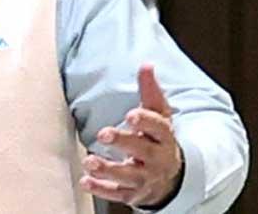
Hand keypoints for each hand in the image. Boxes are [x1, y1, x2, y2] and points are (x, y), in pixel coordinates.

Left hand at [80, 64, 184, 207]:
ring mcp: (145, 177)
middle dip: (123, 142)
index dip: (145, 121)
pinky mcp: (134, 192)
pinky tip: (86, 181)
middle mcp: (157, 158)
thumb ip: (150, 93)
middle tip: (103, 134)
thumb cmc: (159, 139)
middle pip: (142, 150)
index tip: (131, 115)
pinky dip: (102, 188)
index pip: (158, 128)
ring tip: (90, 161)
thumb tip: (146, 65)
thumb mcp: (159, 115)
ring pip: (129, 175)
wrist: (171, 176)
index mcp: (163, 137)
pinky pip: (118, 193)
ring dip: (108, 169)